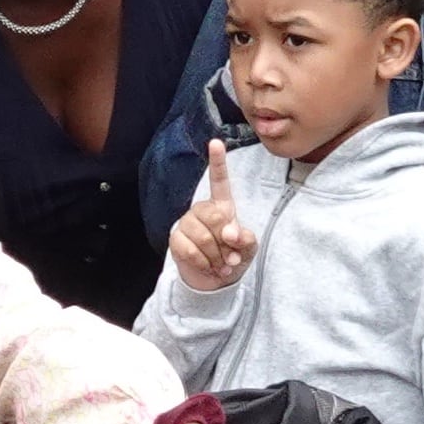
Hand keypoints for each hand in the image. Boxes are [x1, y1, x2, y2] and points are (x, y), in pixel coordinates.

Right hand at [168, 141, 256, 291]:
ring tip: (221, 264)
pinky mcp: (175, 239)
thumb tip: (231, 233)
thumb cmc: (233, 258)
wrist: (214, 281)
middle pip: (214, 215)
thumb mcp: (248, 249)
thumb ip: (246, 239)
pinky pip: (190, 249)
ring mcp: (186, 223)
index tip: (215, 142)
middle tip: (230, 256)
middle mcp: (202, 210)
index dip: (217, 162)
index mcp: (222, 206)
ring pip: (203, 236)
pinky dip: (204, 263)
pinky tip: (208, 267)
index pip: (219, 181)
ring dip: (216, 256)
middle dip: (225, 241)